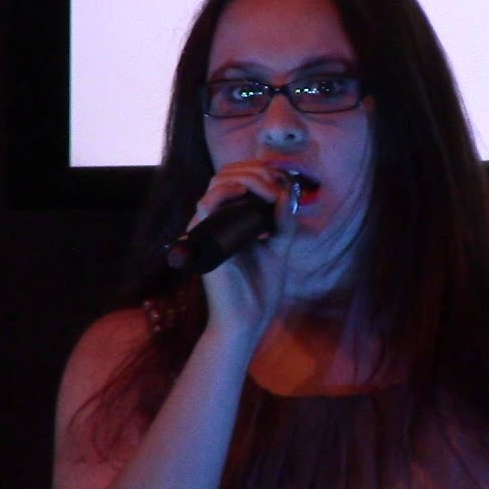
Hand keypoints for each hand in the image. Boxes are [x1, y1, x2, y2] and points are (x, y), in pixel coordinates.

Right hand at [187, 161, 298, 341]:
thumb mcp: (280, 245)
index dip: (261, 172)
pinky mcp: (202, 238)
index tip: (284, 185)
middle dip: (256, 170)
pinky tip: (248, 197)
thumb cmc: (260, 287)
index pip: (238, 178)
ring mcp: (207, 227)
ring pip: (218, 182)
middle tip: (277, 184)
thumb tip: (285, 192)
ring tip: (268, 191)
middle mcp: (216, 220)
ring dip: (248, 178)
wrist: (248, 318)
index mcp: (231, 220)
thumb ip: (283, 219)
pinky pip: (206, 203)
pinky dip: (228, 192)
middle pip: (227, 173)